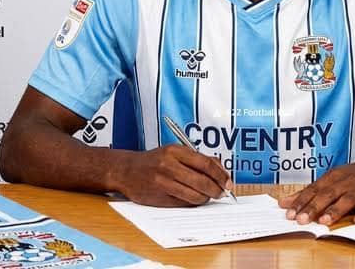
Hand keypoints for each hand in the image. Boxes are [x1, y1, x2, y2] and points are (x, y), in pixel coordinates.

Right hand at [117, 144, 232, 206]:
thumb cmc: (155, 160)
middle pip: (202, 181)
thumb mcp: (175, 152)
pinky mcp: (158, 198)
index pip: (205, 163)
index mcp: (175, 151)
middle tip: (222, 193)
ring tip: (209, 196)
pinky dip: (193, 203)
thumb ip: (197, 159)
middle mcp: (169, 166)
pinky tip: (195, 199)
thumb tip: (221, 171)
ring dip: (206, 198)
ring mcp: (163, 183)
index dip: (220, 174)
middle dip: (216, 189)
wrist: (127, 170)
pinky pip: (183, 203)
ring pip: (194, 195)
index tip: (228, 182)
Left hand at [278, 154, 354, 224]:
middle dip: (313, 207)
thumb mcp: (332, 179)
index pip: (313, 190)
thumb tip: (285, 203)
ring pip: (347, 200)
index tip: (288, 213)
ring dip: (335, 210)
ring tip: (324, 221)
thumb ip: (310, 192)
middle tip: (300, 220)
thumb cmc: (353, 176)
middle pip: (327, 195)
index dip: (301, 202)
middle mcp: (345, 182)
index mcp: (332, 178)